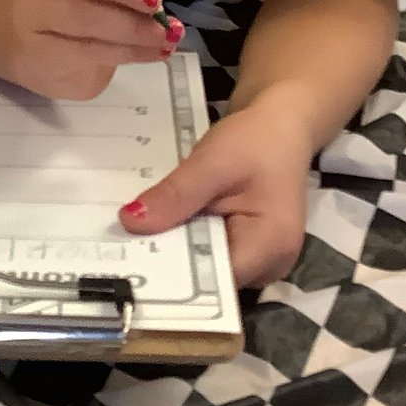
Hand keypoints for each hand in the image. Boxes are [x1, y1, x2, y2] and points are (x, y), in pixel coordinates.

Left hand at [118, 95, 314, 286]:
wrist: (281, 126)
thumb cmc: (256, 141)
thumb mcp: (212, 162)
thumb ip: (175, 196)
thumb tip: (131, 223)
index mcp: (270, 246)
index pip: (215, 280)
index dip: (174, 274)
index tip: (133, 261)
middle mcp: (271, 264)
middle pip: (210, 278)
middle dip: (171, 262)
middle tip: (124, 245)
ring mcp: (262, 259)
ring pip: (208, 266)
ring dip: (178, 249)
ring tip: (139, 234)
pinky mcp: (249, 248)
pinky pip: (212, 253)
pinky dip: (190, 240)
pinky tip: (164, 225)